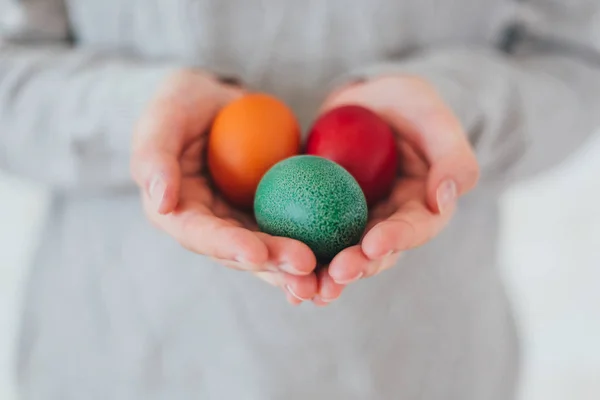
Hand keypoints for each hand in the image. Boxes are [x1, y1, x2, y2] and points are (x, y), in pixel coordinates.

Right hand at [130, 70, 317, 303]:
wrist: (217, 102)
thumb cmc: (183, 102)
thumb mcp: (164, 116)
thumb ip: (153, 155)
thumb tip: (160, 202)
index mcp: (175, 211)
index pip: (200, 233)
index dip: (227, 246)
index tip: (256, 253)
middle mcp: (209, 226)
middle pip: (240, 251)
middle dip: (272, 264)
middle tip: (305, 269)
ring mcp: (241, 222)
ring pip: (269, 252)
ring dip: (295, 268)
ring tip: (324, 281)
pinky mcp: (269, 214)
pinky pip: (291, 232)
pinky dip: (314, 247)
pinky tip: (338, 260)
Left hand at [312, 75, 479, 304]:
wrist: (366, 105)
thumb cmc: (407, 104)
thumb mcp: (433, 116)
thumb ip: (452, 155)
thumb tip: (446, 198)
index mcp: (423, 207)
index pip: (414, 228)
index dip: (396, 240)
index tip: (372, 245)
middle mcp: (391, 223)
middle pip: (376, 253)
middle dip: (357, 268)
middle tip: (334, 276)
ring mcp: (357, 223)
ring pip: (343, 254)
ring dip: (326, 275)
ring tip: (305, 290)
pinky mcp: (327, 217)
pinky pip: (313, 238)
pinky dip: (298, 256)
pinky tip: (279, 272)